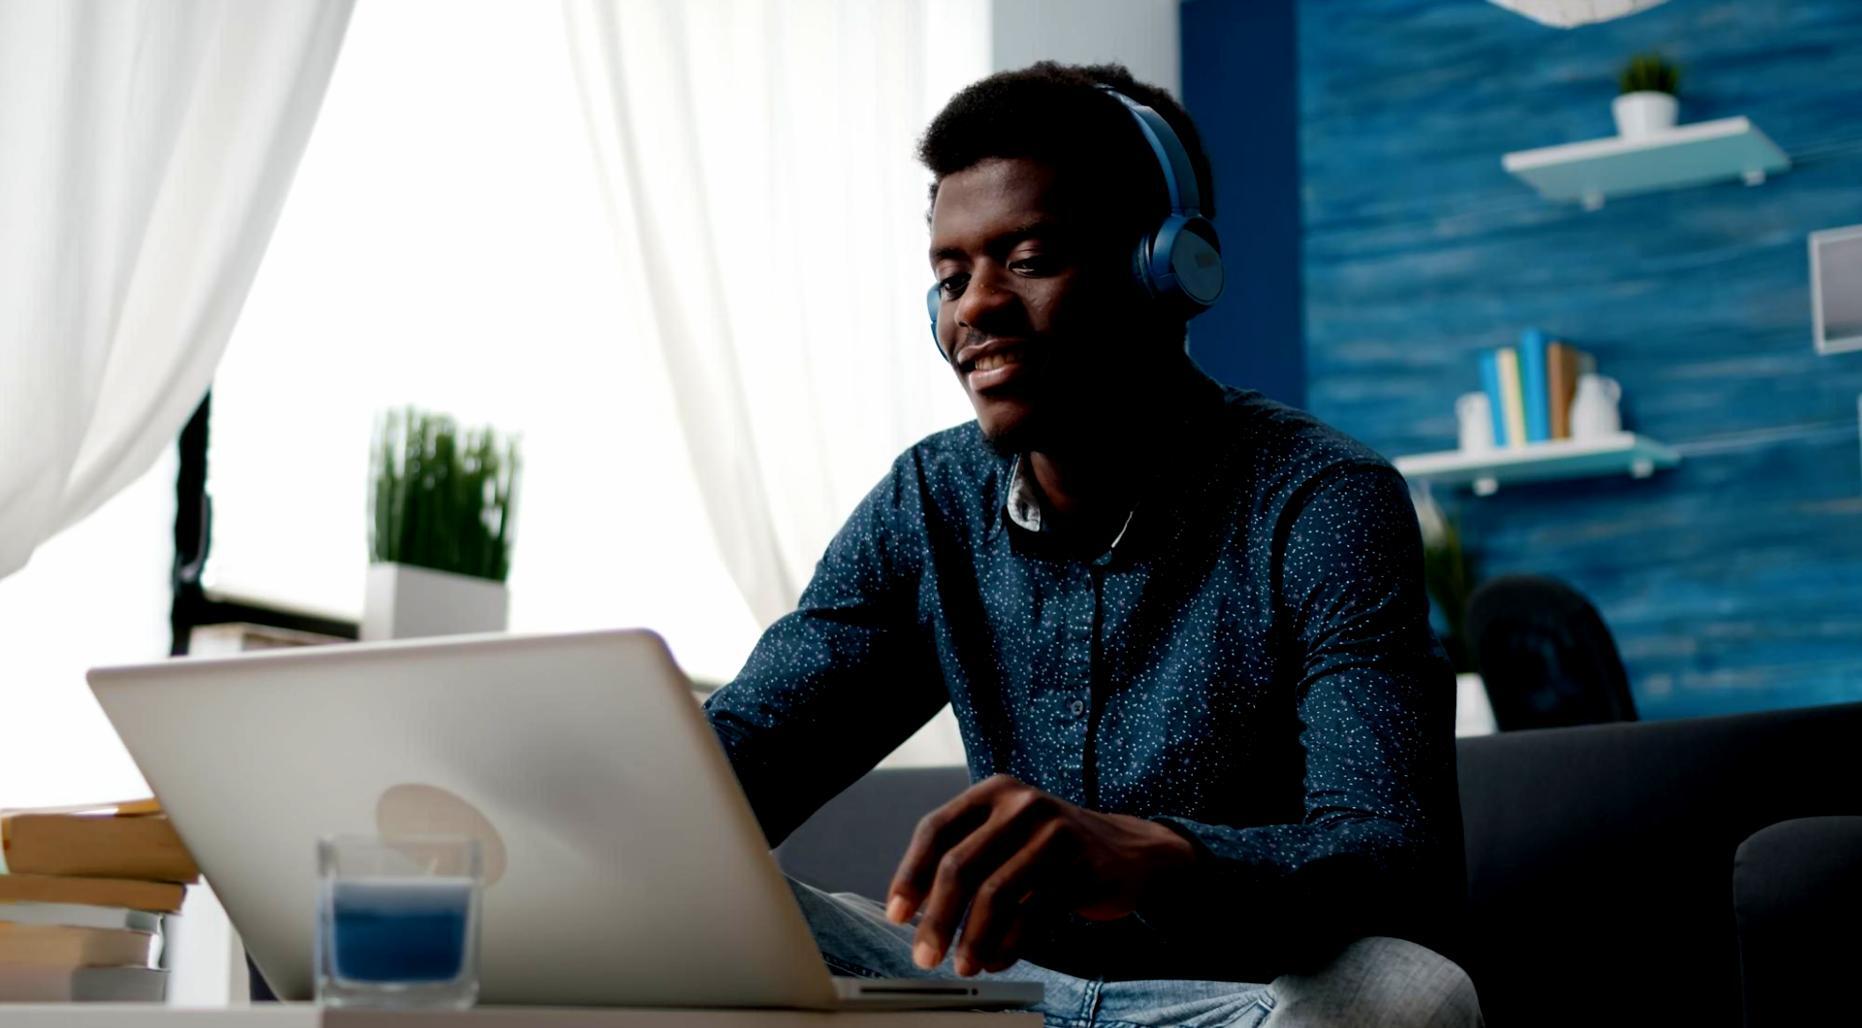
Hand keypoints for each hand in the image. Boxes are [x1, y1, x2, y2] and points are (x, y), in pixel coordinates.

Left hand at [883, 774, 1196, 975]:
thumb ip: (967, 856)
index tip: (897, 914)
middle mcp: (1022, 803)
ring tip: (964, 966)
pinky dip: (1008, 944)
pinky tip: (996, 960)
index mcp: (994, 791)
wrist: (1131, 853)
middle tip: (924, 955)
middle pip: (960, 865)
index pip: (935, 829)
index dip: (910, 874)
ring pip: (995, 893)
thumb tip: (914, 911)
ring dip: (972, 938)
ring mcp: (1055, 833)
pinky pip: (1033, 914)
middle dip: (937, 918)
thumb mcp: (1009, 834)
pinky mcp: (1081, 867)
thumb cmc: (1053, 849)